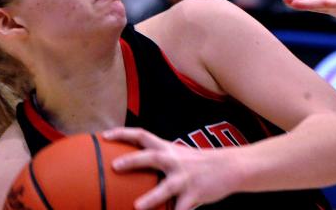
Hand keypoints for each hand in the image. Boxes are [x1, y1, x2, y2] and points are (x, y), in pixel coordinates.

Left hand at [103, 127, 239, 209]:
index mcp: (169, 149)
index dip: (123, 133)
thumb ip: (161, 160)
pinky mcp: (195, 194)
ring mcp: (185, 178)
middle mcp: (175, 161)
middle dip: (133, 161)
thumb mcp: (180, 155)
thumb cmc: (201, 162)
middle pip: (151, 157)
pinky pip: (182, 209)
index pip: (142, 136)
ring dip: (151, 198)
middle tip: (115, 166)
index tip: (104, 135)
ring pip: (166, 188)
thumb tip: (134, 167)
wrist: (231, 166)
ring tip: (138, 206)